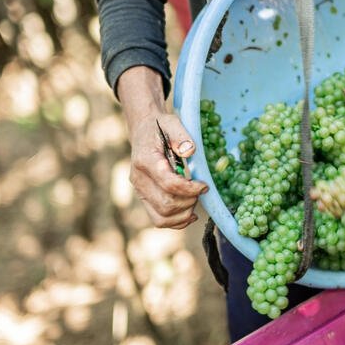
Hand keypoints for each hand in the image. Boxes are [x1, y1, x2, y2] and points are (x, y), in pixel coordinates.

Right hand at [117, 66, 206, 228]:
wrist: (144, 129)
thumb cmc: (160, 126)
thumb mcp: (172, 122)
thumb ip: (181, 135)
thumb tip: (191, 151)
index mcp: (145, 161)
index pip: (169, 184)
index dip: (190, 188)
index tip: (205, 185)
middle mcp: (139, 179)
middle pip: (166, 204)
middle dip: (189, 202)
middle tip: (201, 191)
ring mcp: (140, 191)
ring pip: (161, 217)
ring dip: (184, 213)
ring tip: (195, 199)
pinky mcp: (144, 197)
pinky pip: (158, 219)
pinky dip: (176, 221)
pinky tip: (190, 213)